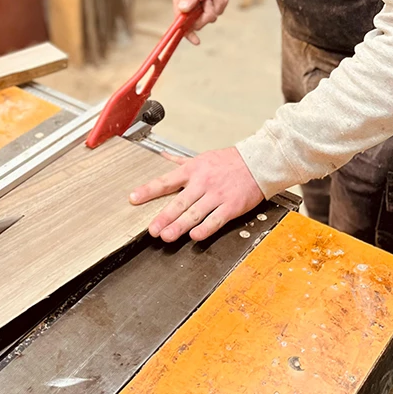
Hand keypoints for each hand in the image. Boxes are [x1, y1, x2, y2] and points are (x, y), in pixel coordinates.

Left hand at [130, 146, 262, 242]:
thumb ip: (180, 161)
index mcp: (193, 170)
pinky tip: (195, 236)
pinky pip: (216, 220)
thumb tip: (163, 157)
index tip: (134, 198)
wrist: (258, 162)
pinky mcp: (231, 206)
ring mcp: (217, 195)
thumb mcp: (202, 158)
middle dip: (164, 216)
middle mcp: (203, 183)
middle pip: (179, 202)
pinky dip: (205, 228)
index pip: (166, 181)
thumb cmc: (230, 161)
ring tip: (166, 236)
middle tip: (152, 229)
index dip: (148, 190)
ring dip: (180, 226)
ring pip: (195, 213)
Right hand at [172, 0, 227, 43]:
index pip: (180, 21)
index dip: (187, 32)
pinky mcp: (212, 2)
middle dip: (208, 12)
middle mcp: (189, 4)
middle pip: (198, 22)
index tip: (196, 40)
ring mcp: (201, 4)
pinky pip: (220, 8)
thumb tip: (183, 10)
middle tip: (209, 1)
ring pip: (212, 15)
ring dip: (216, 3)